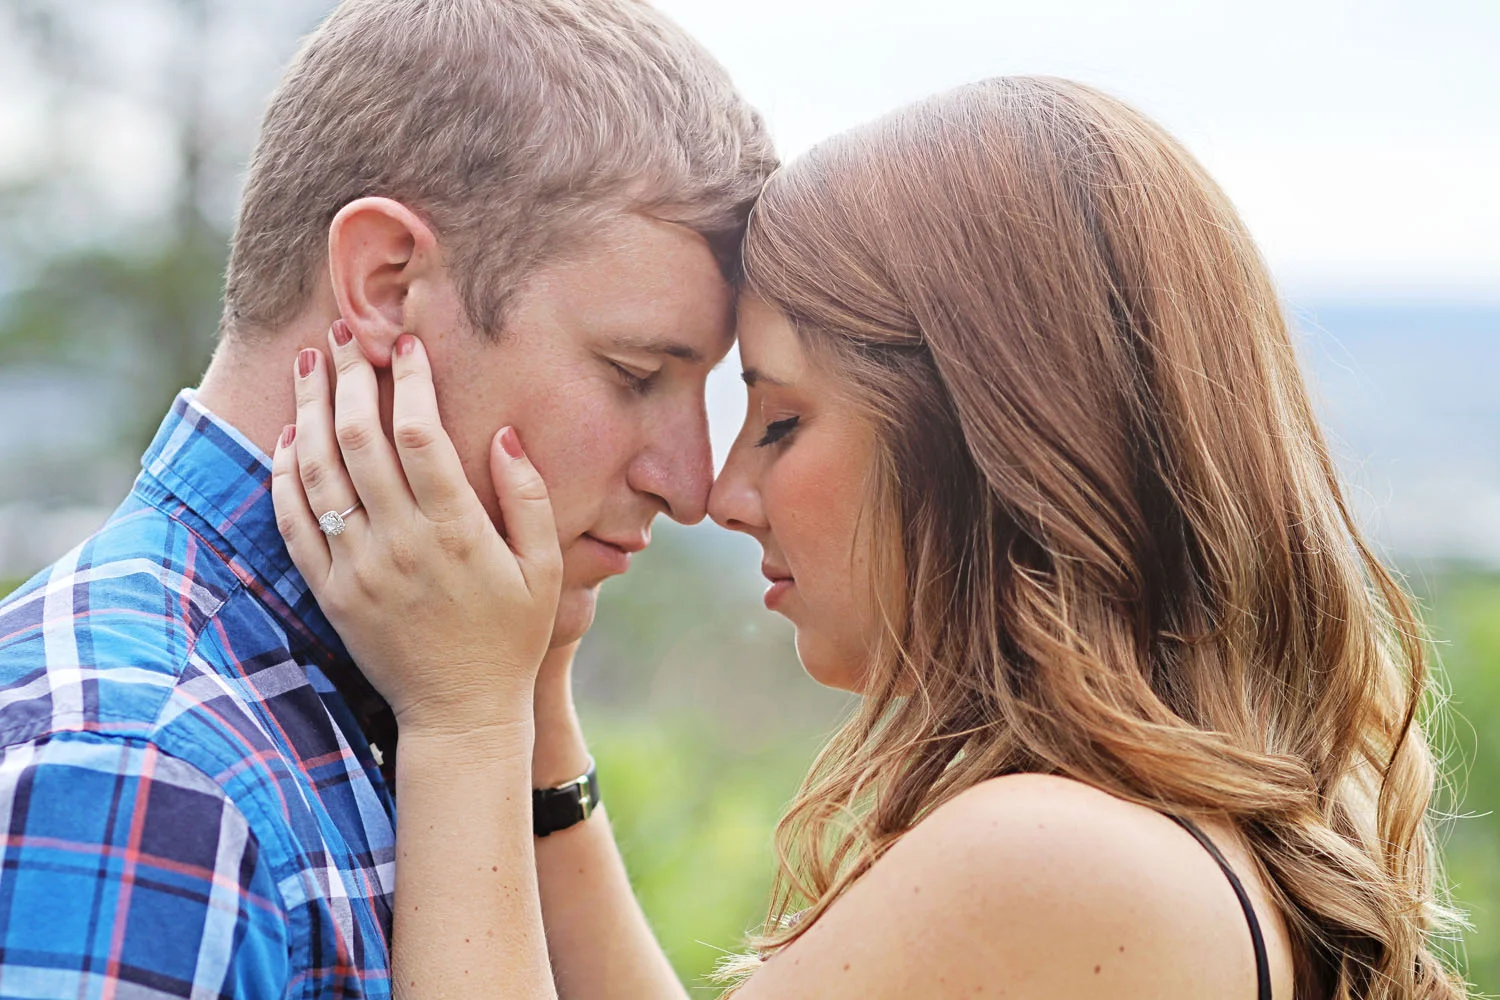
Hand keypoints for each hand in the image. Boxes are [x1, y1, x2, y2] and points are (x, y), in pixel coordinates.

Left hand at [270, 322, 562, 738]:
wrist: (459, 714)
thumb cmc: (511, 638)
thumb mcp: (544, 569)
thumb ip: (529, 498)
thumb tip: (506, 434)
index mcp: (455, 531)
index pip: (421, 434)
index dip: (410, 381)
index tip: (406, 343)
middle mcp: (398, 543)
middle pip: (359, 438)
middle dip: (350, 377)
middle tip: (346, 335)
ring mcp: (356, 567)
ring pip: (318, 470)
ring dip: (310, 409)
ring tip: (310, 365)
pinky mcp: (329, 590)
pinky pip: (293, 520)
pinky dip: (286, 472)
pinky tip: (290, 436)